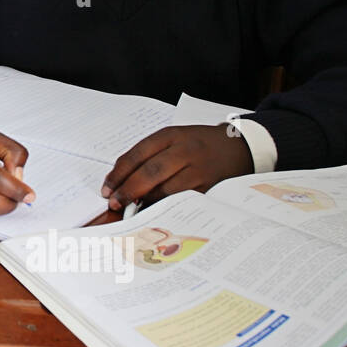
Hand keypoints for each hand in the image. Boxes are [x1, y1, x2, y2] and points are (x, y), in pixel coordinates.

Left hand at [102, 124, 253, 209]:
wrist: (239, 147)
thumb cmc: (199, 144)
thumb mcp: (173, 139)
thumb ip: (149, 155)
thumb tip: (121, 181)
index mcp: (171, 136)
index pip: (137, 154)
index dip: (118, 174)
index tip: (107, 188)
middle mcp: (185, 151)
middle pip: (150, 172)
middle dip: (128, 190)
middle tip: (115, 202)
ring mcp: (199, 170)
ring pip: (166, 190)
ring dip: (146, 202)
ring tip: (133, 208)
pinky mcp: (209, 188)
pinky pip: (182, 201)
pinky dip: (165, 207)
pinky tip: (155, 210)